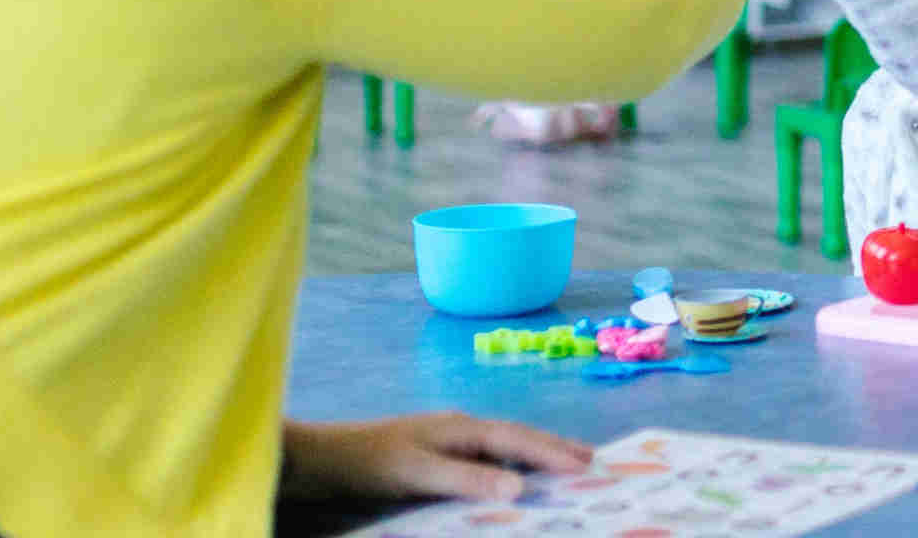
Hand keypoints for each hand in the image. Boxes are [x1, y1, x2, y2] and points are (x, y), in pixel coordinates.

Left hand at [280, 413, 591, 502]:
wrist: (324, 459)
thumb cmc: (370, 462)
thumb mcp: (418, 473)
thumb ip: (467, 479)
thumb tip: (520, 489)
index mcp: (462, 428)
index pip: (517, 440)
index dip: (552, 453)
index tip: (586, 466)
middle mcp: (461, 429)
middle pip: (517, 437)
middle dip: (554, 448)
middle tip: (592, 461)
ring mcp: (449, 440)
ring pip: (504, 446)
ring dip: (535, 455)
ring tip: (566, 465)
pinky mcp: (437, 455)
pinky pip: (487, 459)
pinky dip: (510, 466)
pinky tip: (515, 478)